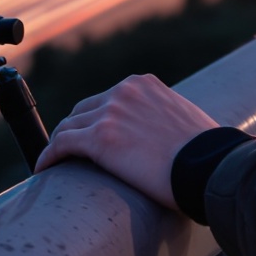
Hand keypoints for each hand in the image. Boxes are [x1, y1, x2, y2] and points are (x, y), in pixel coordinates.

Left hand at [34, 74, 219, 209]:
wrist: (209, 166)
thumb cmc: (205, 152)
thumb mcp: (183, 118)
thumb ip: (163, 117)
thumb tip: (162, 137)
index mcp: (143, 85)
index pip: (106, 100)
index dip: (94, 120)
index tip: (91, 137)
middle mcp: (124, 92)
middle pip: (83, 111)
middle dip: (74, 131)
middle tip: (70, 153)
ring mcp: (110, 113)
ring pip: (69, 127)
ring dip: (60, 145)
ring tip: (56, 164)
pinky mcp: (100, 139)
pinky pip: (62, 145)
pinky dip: (49, 157)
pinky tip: (45, 170)